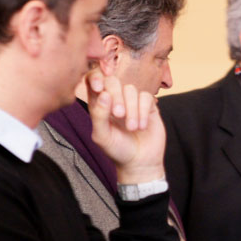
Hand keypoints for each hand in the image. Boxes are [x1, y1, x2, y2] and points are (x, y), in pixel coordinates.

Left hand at [86, 70, 165, 184]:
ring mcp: (132, 101)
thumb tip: (104, 93)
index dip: (95, 77)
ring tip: (132, 128)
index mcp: (99, 104)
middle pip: (112, 81)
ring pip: (130, 89)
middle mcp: (114, 99)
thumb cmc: (117, 150)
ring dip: (132, 109)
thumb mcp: (102, 136)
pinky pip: (145, 96)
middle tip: (119, 115)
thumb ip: (98, 115)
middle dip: (116, 96)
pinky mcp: (147, 105)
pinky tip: (142, 126)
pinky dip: (143, 111)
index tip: (99, 88)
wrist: (140, 162)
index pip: (93, 81)